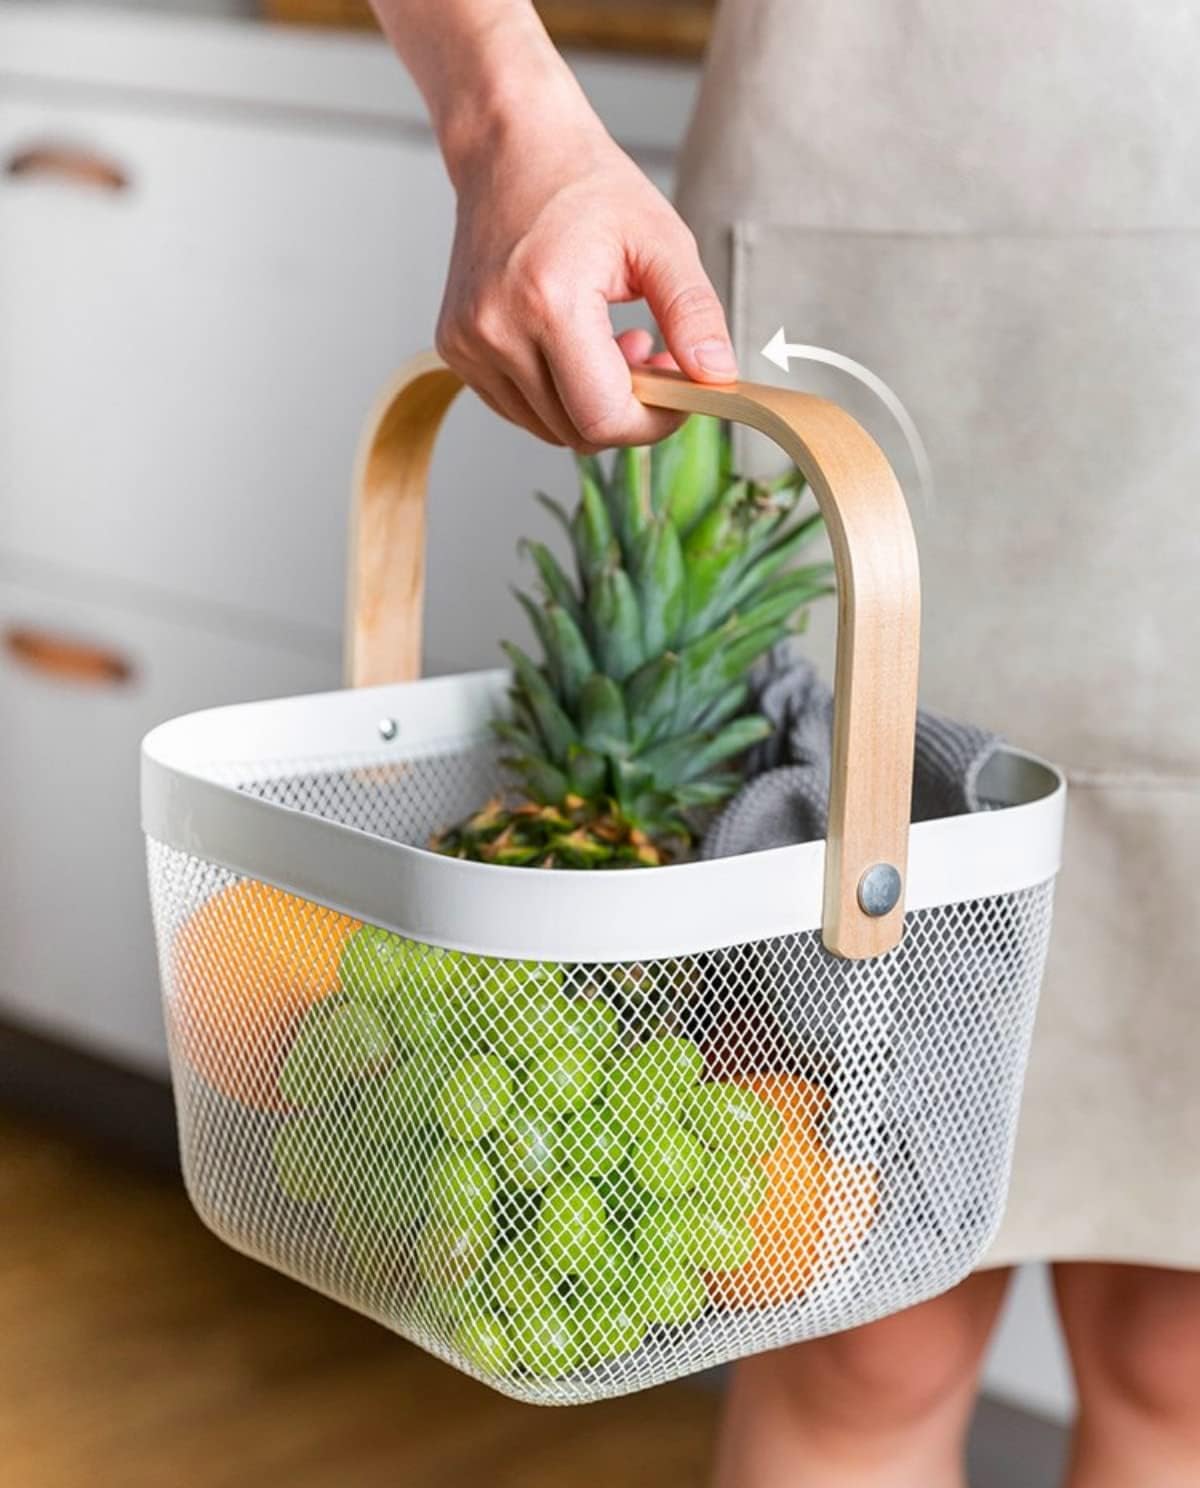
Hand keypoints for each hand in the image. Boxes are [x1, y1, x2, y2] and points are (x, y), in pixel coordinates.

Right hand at [436, 116, 735, 450]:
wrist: (510, 148)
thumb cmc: (586, 186)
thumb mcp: (662, 240)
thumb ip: (693, 314)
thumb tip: (716, 376)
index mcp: (548, 301)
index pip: (602, 416)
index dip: (651, 423)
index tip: (679, 396)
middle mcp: (496, 330)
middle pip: (577, 431)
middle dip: (626, 410)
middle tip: (649, 354)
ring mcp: (468, 344)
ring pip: (549, 428)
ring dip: (590, 403)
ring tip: (611, 341)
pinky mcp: (456, 349)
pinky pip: (521, 408)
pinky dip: (557, 394)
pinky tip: (575, 344)